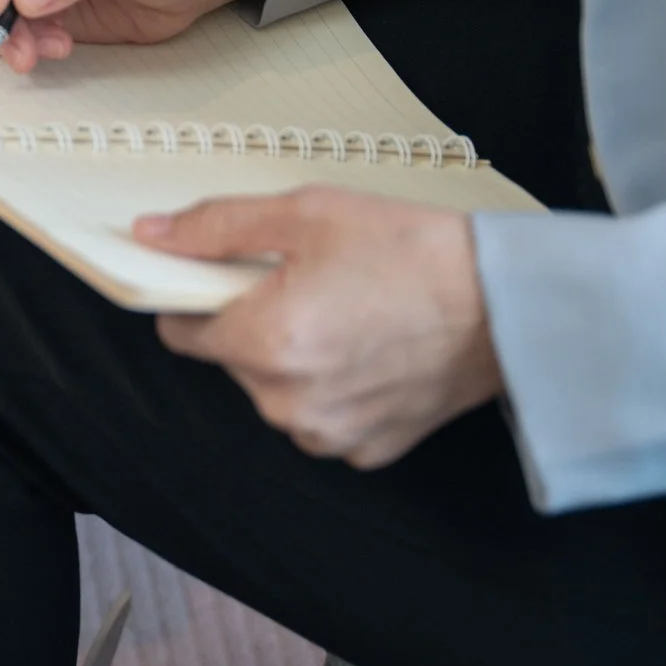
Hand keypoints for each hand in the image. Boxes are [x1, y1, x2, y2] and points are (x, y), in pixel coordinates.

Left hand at [136, 188, 502, 467]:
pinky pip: (323, 418)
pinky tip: (373, 352)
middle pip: (233, 360)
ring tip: (351, 317)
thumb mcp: (306, 214)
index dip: (200, 300)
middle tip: (313, 286)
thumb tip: (152, 234)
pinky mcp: (369, 450)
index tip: (233, 280)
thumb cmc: (415, 252)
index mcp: (264, 343)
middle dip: (256, 324)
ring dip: (295, 360)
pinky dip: (336, 389)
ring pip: (276, 392)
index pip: (181, 333)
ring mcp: (329, 432)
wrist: (512, 303)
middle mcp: (288, 402)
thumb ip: (216, 227)